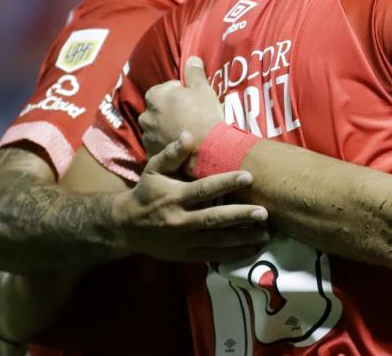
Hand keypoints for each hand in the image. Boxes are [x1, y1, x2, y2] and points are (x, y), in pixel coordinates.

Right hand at [114, 132, 268, 262]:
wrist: (125, 227)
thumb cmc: (146, 193)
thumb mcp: (153, 170)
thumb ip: (172, 154)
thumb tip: (188, 135)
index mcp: (174, 197)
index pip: (203, 190)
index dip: (226, 183)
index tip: (248, 176)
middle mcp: (180, 220)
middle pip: (213, 219)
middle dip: (239, 216)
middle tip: (264, 212)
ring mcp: (183, 240)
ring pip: (217, 241)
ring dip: (243, 238)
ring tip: (266, 233)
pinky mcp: (186, 255)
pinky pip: (213, 256)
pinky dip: (234, 254)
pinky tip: (253, 249)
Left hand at [141, 57, 224, 155]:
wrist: (206, 150)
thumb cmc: (204, 115)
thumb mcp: (203, 90)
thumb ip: (194, 73)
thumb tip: (191, 58)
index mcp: (155, 95)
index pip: (167, 88)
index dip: (182, 92)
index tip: (194, 100)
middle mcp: (145, 114)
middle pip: (160, 107)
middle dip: (171, 109)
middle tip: (191, 114)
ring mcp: (147, 135)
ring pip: (158, 125)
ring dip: (168, 125)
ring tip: (187, 130)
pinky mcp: (151, 152)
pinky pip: (159, 142)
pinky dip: (167, 141)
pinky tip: (182, 143)